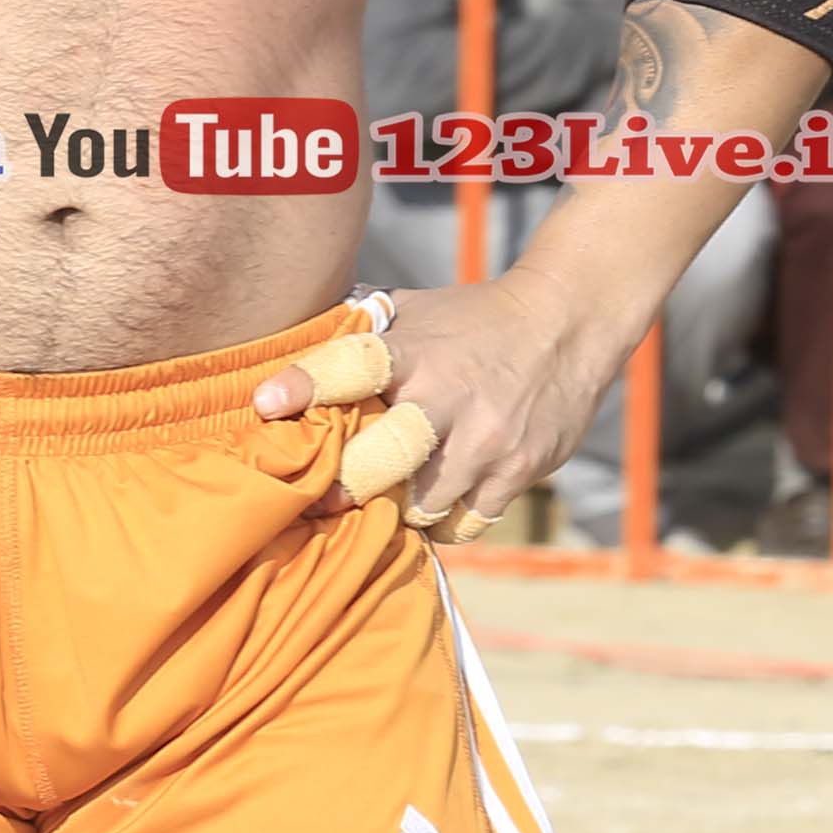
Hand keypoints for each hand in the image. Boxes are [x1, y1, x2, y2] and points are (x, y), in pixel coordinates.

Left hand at [256, 275, 607, 537]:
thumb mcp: (417, 310)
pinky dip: (443, 522)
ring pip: (421, 505)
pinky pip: (465, 522)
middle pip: (381, 460)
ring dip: (398, 508)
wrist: (567, 324)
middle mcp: (449, 396)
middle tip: (321, 498)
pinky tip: (434, 505)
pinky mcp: (517, 471)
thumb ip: (361, 333)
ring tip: (386, 499)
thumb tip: (290, 344)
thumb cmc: (474, 320)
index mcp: (416, 350)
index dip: (306, 384)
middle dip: (343, 486)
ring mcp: (486, 440)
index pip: (352, 364)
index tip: (266, 403)